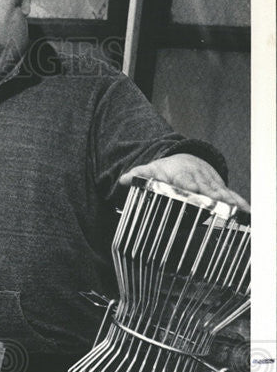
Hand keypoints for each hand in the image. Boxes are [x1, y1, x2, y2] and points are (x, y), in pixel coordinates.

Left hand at [119, 154, 249, 213]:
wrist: (185, 160)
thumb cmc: (165, 170)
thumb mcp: (150, 170)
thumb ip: (138, 175)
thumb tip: (123, 179)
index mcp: (181, 174)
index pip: (186, 180)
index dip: (191, 186)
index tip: (195, 191)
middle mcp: (199, 178)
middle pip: (207, 187)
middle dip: (213, 195)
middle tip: (219, 203)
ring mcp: (210, 184)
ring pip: (221, 192)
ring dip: (229, 200)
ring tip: (238, 208)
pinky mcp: (219, 189)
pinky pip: (231, 196)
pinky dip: (240, 203)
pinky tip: (248, 212)